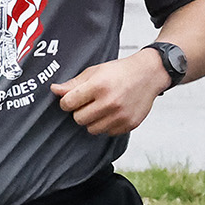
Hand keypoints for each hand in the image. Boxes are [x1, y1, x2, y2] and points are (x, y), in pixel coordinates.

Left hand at [52, 48, 168, 136]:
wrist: (148, 75)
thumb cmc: (121, 71)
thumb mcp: (95, 71)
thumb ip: (74, 83)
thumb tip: (55, 91)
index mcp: (99, 86)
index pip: (68, 103)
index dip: (66, 102)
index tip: (71, 100)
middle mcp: (110, 102)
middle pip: (79, 119)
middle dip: (80, 112)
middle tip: (89, 103)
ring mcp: (120, 115)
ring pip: (92, 129)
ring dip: (93, 121)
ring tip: (101, 108)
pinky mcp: (129, 124)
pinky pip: (108, 133)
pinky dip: (107, 125)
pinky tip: (113, 113)